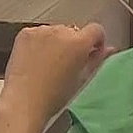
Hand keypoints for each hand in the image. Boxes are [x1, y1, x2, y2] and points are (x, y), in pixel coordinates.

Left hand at [0, 23, 114, 125]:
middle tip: (66, 64)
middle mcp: (61, 31)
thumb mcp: (81, 79)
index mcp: (79, 42)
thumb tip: (109, 49)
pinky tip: (35, 60)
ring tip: (48, 64)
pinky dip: (38, 42)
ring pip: (55, 32)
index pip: (96, 30)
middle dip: (73, 43)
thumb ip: (97, 60)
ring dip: (55, 42)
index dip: (96, 41)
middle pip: (73, 31)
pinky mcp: (24, 34)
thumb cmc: (54, 96)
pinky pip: (37, 33)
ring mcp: (41, 31)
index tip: (91, 51)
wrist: (23, 102)